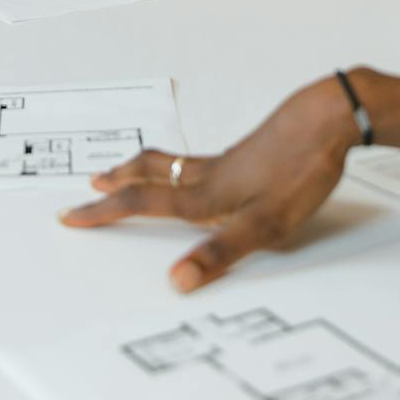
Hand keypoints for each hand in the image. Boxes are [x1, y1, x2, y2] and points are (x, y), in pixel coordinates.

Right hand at [60, 74, 360, 291]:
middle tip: (91, 183)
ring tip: (127, 170)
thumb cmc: (299, 170)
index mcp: (204, 195)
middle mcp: (208, 175)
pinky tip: (197, 170)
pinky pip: (197, 160)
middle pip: (149, 173)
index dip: (104, 212)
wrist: (327, 119)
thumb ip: (220, 253)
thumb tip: (175, 281)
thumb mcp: (265, 225)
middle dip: (116, 182)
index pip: (142, 204)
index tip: (72, 215)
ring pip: (171, 163)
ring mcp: (228, 160)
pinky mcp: (248, 152)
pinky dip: (176, 164)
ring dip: (141, 168)